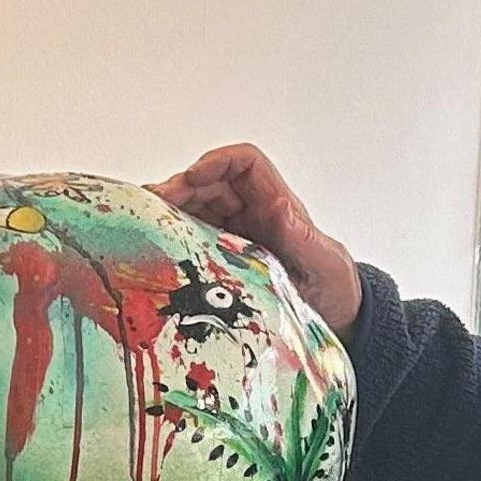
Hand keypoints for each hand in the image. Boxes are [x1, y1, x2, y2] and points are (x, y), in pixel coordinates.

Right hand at [156, 143, 362, 333]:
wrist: (334, 318)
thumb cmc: (334, 287)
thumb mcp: (326, 264)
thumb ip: (304, 238)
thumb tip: (281, 209)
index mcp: (276, 206)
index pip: (245, 165)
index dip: (216, 162)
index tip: (192, 178)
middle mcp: (253, 213)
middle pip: (210, 184)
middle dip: (181, 188)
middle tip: (154, 206)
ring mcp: (236, 234)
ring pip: (196, 208)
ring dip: (171, 210)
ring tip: (146, 222)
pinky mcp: (223, 257)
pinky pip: (193, 237)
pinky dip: (173, 236)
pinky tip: (155, 246)